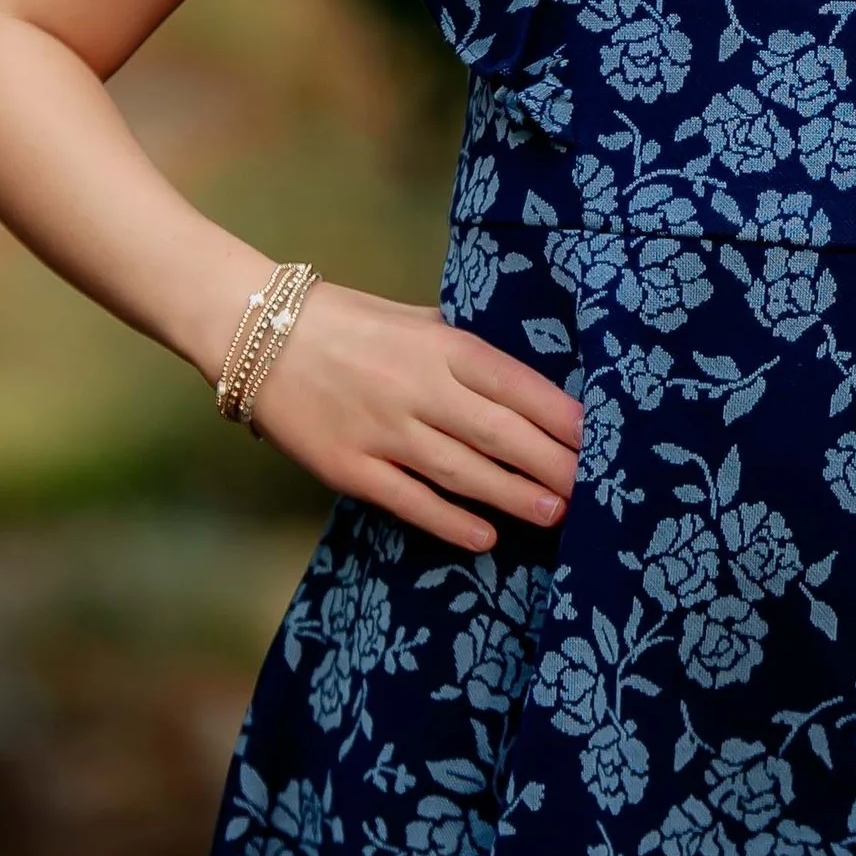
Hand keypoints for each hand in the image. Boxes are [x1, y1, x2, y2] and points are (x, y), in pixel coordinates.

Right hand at [243, 282, 580, 553]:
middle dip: (552, 463)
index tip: (597, 439)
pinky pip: (409, 500)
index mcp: (441, 344)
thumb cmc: (348, 322)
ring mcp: (383, 431)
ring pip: (463, 471)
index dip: (560, 416)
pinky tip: (485, 537)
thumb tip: (522, 380)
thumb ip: (464, 346)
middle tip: (593, 488)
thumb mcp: (416, 318)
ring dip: (514, 495)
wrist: (258, 332)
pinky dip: (449, 521)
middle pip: (501, 433)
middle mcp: (418, 388)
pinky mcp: (349, 467)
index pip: (517, 384)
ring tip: (555, 513)